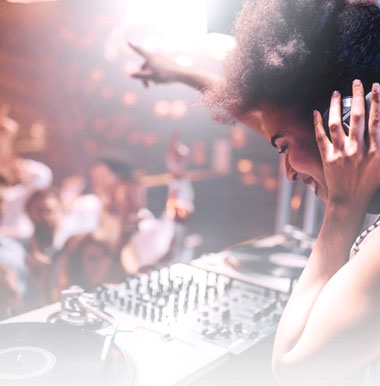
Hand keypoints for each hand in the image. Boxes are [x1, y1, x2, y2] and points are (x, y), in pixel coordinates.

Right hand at [128, 42, 181, 86]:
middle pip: (145, 65)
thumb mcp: (150, 77)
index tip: (128, 42)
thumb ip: (140, 76)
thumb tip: (130, 75)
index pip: (139, 51)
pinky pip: (157, 69)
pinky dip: (156, 75)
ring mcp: (160, 60)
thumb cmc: (165, 75)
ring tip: (156, 84)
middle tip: (146, 87)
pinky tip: (160, 82)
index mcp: (150, 57)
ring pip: (151, 68)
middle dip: (143, 75)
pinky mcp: (165, 64)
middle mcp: (155, 56)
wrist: (180, 74)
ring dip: (150, 77)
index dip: (133, 47)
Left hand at [314, 80, 379, 211]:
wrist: (350, 200)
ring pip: (337, 124)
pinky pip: (321, 137)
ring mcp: (341, 153)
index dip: (377, 101)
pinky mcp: (328, 158)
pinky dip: (318, 124)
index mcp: (376, 150)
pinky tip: (316, 112)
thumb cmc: (369, 184)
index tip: (375, 86)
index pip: (376, 119)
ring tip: (335, 93)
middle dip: (357, 96)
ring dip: (335, 106)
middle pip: (357, 116)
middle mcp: (358, 149)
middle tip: (356, 82)